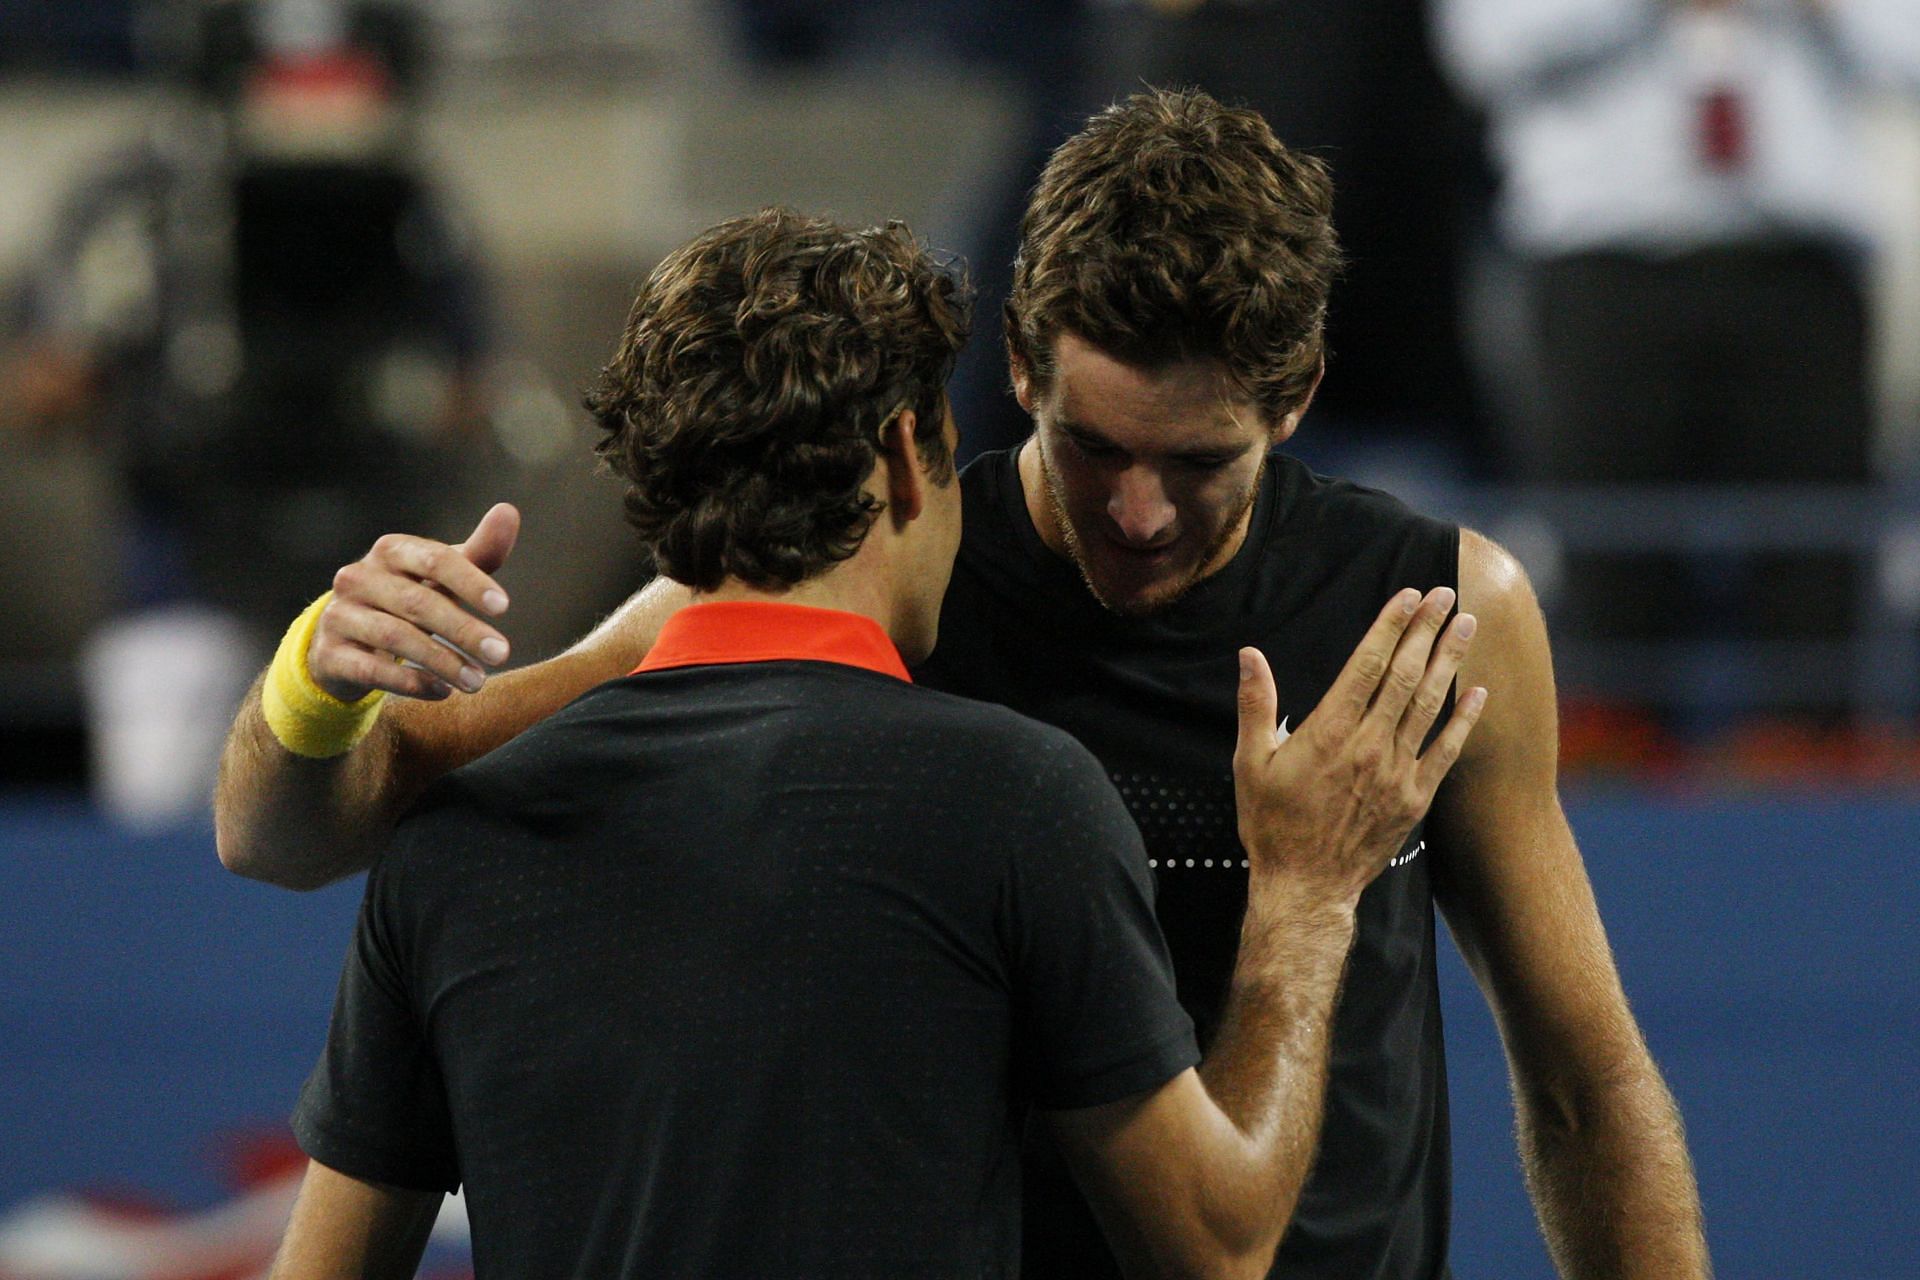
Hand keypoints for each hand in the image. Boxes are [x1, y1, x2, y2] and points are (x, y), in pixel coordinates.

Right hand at [309, 503, 520, 703]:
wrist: (347, 640)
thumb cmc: (409, 599)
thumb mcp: (443, 577)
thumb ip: (478, 552)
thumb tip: (509, 511)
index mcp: (390, 551)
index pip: (434, 560)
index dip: (470, 581)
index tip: (504, 607)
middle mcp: (358, 577)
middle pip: (418, 603)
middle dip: (463, 630)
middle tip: (502, 654)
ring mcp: (339, 615)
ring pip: (395, 637)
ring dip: (443, 661)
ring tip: (478, 681)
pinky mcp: (329, 654)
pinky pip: (371, 669)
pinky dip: (410, 682)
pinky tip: (442, 691)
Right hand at [1233, 587, 1486, 907]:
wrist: (1305, 886)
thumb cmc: (1272, 824)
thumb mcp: (1250, 762)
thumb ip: (1255, 704)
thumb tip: (1249, 654)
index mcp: (1328, 731)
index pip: (1368, 664)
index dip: (1391, 626)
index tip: (1409, 596)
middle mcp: (1368, 745)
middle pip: (1405, 675)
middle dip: (1427, 630)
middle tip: (1446, 595)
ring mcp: (1396, 772)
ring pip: (1428, 704)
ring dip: (1448, 660)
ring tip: (1465, 625)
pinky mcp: (1413, 799)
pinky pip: (1445, 751)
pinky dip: (1463, 720)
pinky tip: (1476, 692)